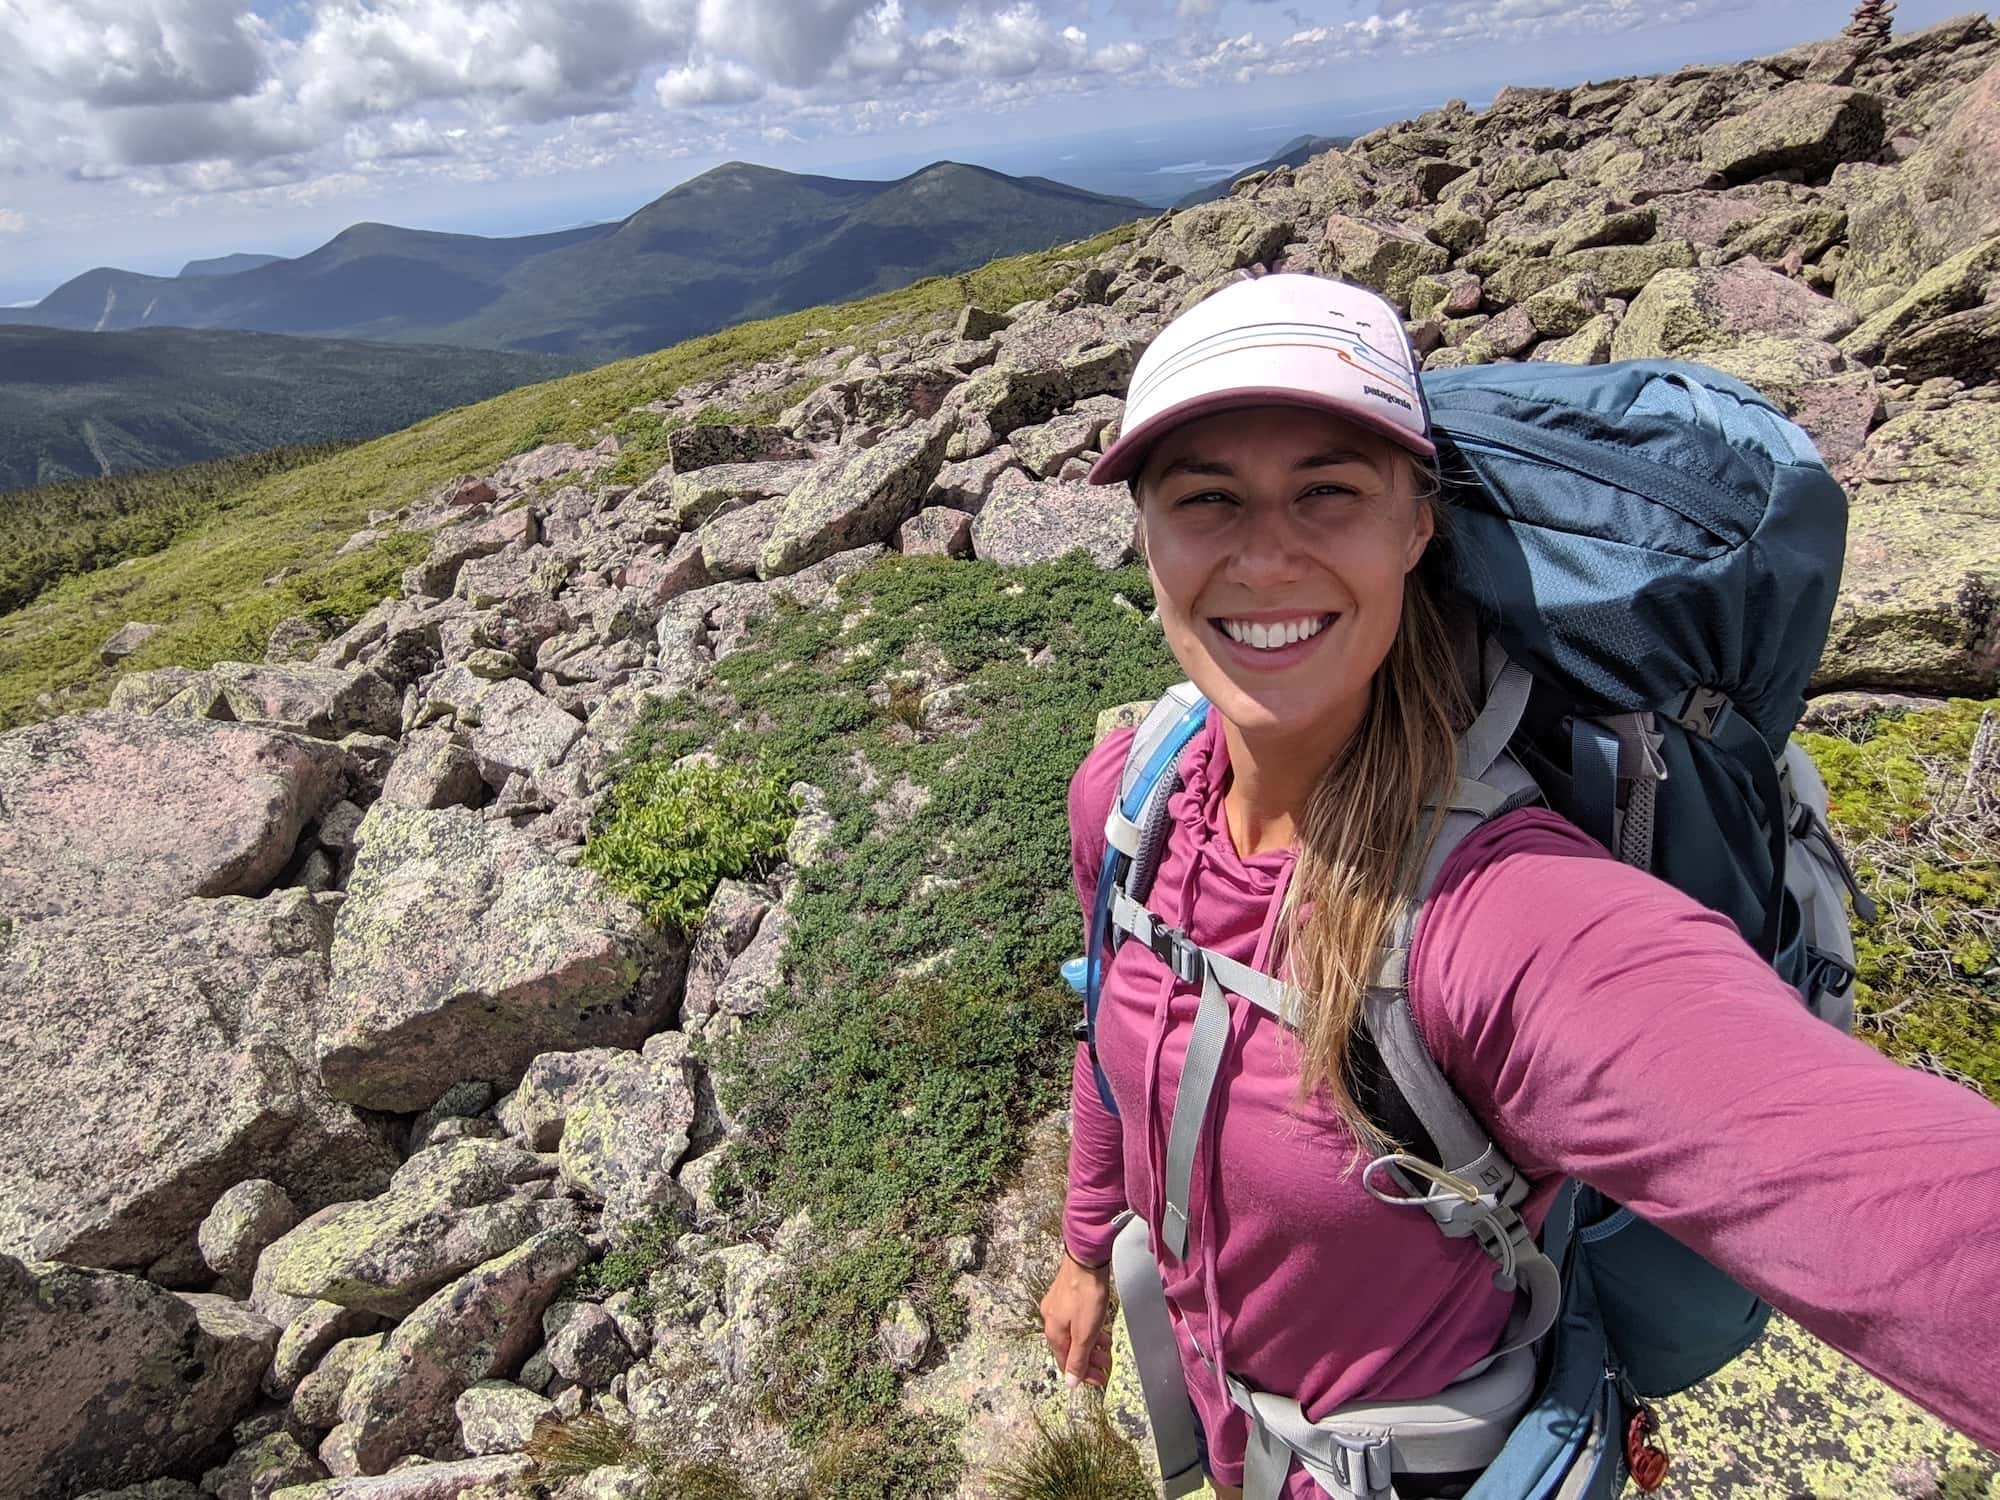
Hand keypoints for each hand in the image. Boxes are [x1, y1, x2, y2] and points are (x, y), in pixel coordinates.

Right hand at [1041, 1247, 1113, 1388]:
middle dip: (1090, 1360)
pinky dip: (1088, 1330)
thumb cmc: (1086, 1296)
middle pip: (1070, 1349)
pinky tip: (1100, 1328)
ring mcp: (1057, 1307)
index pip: (1066, 1363)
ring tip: (1107, 1347)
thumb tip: (1070, 1383)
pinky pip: (1076, 1322)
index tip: (1100, 1380)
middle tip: (1107, 1365)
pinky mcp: (1066, 1296)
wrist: (1086, 1260)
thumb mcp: (1085, 1334)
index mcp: (1053, 1333)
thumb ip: (1078, 1359)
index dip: (1083, 1375)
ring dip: (1091, 1345)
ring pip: (1074, 1335)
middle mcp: (1051, 1321)